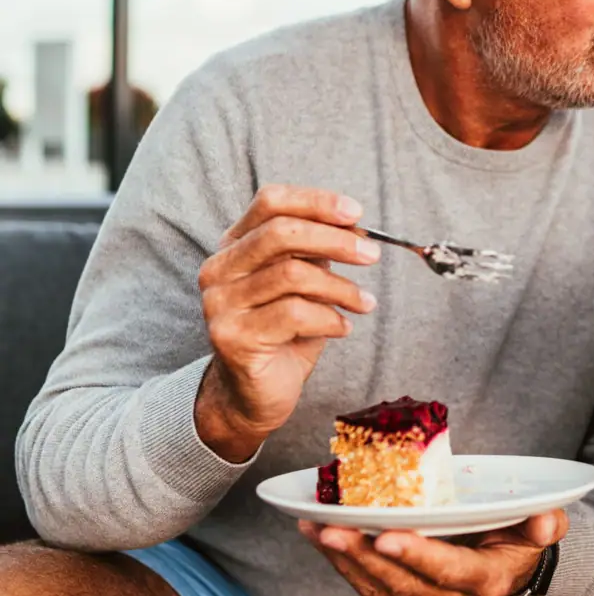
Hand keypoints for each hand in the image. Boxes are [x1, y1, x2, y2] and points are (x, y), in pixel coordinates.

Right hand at [194, 184, 380, 461]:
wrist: (254, 393)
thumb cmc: (285, 331)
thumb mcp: (304, 282)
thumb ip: (318, 251)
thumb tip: (357, 227)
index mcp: (235, 244)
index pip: (270, 201)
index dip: (315, 201)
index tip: (356, 213)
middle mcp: (219, 268)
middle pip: (280, 233)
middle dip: (335, 240)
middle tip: (372, 254)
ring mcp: (221, 303)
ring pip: (292, 274)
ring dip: (341, 287)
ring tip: (364, 302)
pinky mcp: (232, 336)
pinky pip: (293, 314)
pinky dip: (330, 318)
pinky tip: (343, 328)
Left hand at [299, 511, 568, 595]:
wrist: (506, 568)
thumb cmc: (519, 540)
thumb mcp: (539, 530)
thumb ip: (545, 523)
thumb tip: (546, 520)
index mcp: (484, 582)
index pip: (448, 571)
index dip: (417, 555)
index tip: (387, 536)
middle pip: (400, 585)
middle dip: (362, 557)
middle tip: (332, 528)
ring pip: (376, 588)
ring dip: (341, 559)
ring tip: (313, 527)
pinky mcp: (399, 595)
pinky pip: (365, 584)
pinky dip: (338, 560)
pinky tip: (314, 532)